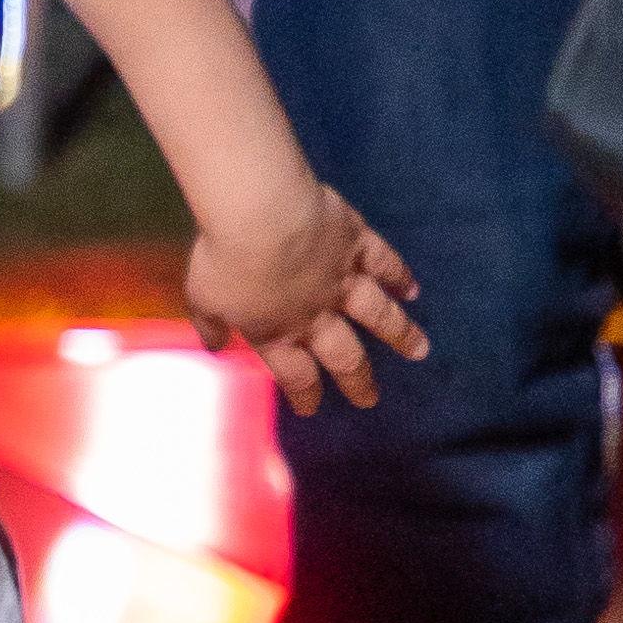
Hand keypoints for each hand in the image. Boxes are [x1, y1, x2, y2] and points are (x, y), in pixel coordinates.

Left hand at [184, 180, 428, 414]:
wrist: (259, 214)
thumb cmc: (223, 257)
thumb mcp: (202, 298)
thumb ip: (210, 326)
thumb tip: (215, 348)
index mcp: (275, 331)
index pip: (294, 374)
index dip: (304, 394)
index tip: (311, 408)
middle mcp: (314, 313)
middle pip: (344, 356)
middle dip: (358, 380)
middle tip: (370, 399)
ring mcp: (339, 279)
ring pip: (377, 314)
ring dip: (401, 334)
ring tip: (420, 351)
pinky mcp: (355, 243)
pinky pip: (383, 263)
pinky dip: (400, 276)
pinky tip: (413, 290)